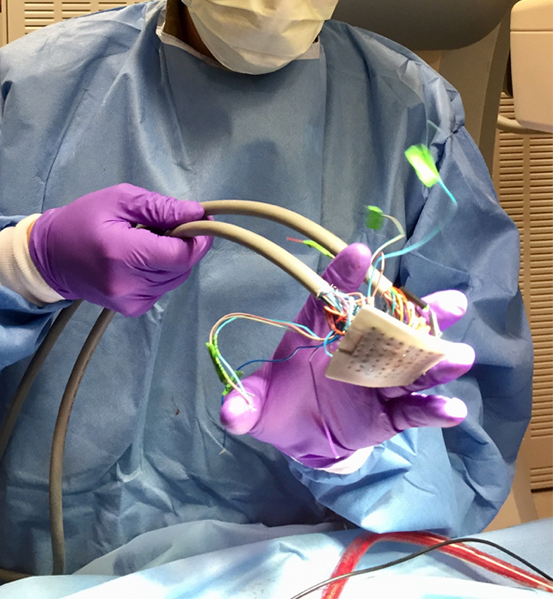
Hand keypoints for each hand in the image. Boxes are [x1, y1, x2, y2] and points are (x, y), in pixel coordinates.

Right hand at [28, 184, 211, 315]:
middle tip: (165, 224)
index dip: (197, 237)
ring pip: (175, 278)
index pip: (180, 254)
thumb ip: (159, 207)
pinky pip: (162, 287)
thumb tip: (195, 213)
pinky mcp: (131, 309)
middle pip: (181, 267)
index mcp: (123, 254)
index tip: (197, 219)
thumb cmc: (82, 220)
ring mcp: (129, 302)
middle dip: (184, 243)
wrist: (49, 257)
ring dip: (172, 257)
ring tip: (147, 240)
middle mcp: (128, 284)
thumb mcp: (118, 199)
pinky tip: (141, 258)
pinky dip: (161, 271)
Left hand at [220, 244, 474, 467]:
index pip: (334, 295)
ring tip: (459, 357)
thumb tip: (230, 413)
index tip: (359, 253)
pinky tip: (450, 410)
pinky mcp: (389, 413)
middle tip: (450, 302)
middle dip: (421, 314)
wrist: (300, 436)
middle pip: (391, 326)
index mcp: (322, 329)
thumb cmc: (280, 401)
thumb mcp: (257, 403)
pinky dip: (431, 411)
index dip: (346, 273)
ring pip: (413, 365)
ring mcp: (377, 380)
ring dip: (436, 360)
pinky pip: (412, 411)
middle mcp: (357, 347)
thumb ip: (245, 404)